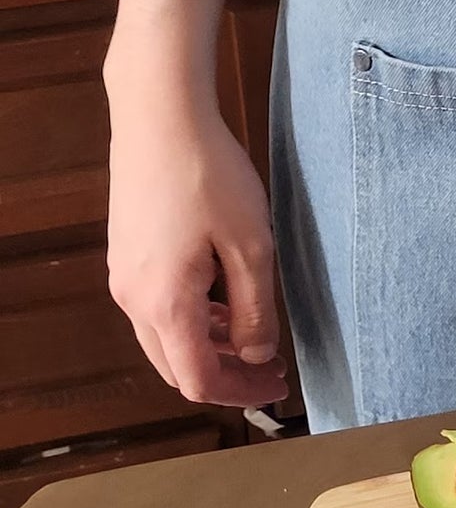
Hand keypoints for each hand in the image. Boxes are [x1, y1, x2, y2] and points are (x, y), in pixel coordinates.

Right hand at [103, 0, 287, 408]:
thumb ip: (255, 309)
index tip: (278, 384)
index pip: (199, 380)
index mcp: (164, 304)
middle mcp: (133, 299)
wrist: (159, 115)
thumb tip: (255, 355)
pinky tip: (226, 301)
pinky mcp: (126, 255)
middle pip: (177, 367)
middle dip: (227, 375)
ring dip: (210, 347)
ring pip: (166, 338)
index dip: (242, 392)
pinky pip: (158, 307)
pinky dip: (193, 319)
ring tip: (256, 334)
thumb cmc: (207, 173)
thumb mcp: (251, 246)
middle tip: (272, 368)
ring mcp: (124, 277)